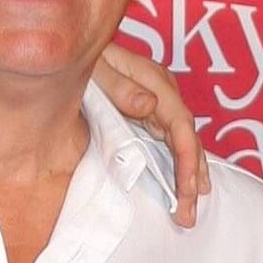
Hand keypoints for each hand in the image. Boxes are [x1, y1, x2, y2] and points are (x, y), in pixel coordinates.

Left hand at [92, 44, 210, 225]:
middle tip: (189, 214)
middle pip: (187, 139)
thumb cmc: (83, 58)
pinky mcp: (148, 113)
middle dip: (191, 178)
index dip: (187, 159)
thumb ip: (120, 86)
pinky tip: (182, 186)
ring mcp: (157, 103)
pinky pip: (170, 143)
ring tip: (189, 209)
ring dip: (188, 176)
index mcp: (154, 81)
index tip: (188, 188)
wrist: (71, 48)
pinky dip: (178, 165)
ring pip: (182, 143)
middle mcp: (163, 93)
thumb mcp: (96, 69)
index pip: (180, 125)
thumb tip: (151, 105)